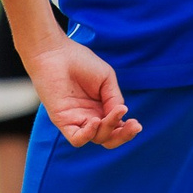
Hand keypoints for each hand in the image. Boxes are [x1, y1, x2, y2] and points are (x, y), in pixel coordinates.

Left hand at [25, 37, 141, 149]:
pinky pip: (76, 138)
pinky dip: (88, 135)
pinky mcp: (62, 120)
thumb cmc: (80, 62)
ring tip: (113, 114)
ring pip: (96, 138)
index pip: (116, 128)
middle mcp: (89, 117)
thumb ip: (114, 99)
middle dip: (123, 136)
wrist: (56, 53)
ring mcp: (76, 120)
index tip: (136, 123)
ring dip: (109, 130)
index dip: (127, 130)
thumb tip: (122, 115)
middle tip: (134, 125)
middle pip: (108, 138)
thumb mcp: (106, 80)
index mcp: (101, 108)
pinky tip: (96, 121)